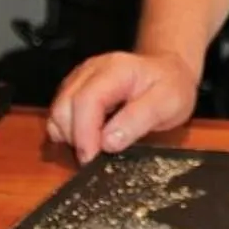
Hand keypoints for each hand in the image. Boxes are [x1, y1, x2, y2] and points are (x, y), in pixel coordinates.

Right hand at [45, 50, 199, 165]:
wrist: (169, 71)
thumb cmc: (171, 88)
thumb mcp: (169, 104)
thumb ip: (138, 120)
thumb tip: (107, 142)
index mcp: (116, 69)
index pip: (87, 100)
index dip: (84, 133)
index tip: (90, 159)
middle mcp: (91, 70)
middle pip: (64, 106)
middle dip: (75, 138)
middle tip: (96, 158)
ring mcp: (79, 78)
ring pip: (57, 112)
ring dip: (69, 136)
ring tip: (95, 147)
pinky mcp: (74, 88)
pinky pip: (59, 113)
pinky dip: (67, 131)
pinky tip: (89, 137)